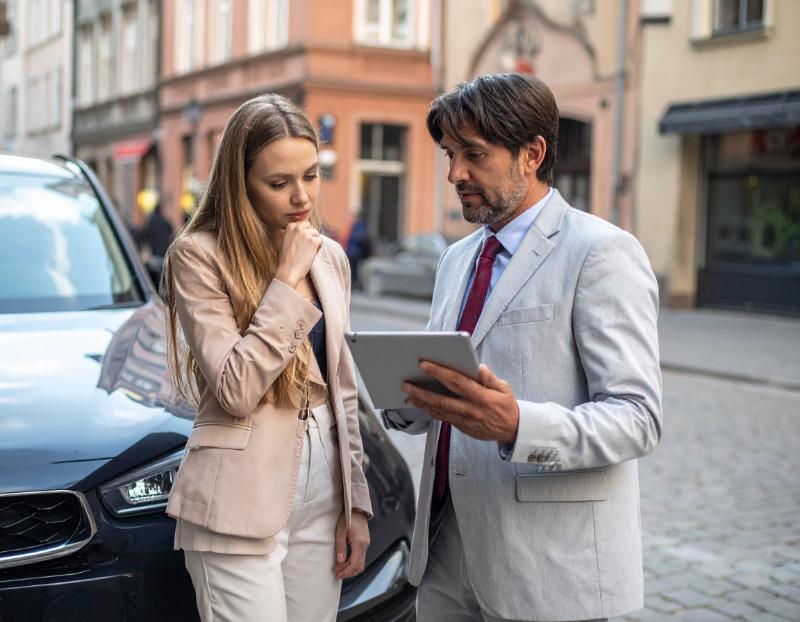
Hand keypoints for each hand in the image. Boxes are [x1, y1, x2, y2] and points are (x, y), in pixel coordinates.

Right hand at [274, 222, 322, 287]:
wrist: (288, 271)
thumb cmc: (286, 259)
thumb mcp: (283, 241)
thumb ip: (291, 233)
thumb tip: (299, 226)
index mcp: (290, 227)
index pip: (303, 224)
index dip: (304, 234)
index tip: (301, 243)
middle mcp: (298, 228)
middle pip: (310, 227)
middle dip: (310, 235)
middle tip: (306, 247)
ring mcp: (306, 234)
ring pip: (316, 233)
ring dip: (315, 242)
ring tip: (308, 251)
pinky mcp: (313, 242)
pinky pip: (320, 241)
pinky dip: (318, 248)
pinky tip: (311, 254)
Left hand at [333, 510, 369, 579]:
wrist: (356, 509)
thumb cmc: (347, 518)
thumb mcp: (340, 532)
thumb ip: (341, 546)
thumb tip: (340, 561)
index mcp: (359, 543)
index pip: (354, 564)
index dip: (346, 572)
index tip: (337, 574)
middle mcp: (365, 545)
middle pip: (359, 566)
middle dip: (347, 572)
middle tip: (336, 573)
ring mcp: (366, 544)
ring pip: (360, 563)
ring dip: (350, 568)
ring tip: (339, 568)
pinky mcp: (365, 543)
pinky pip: (361, 557)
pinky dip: (353, 562)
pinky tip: (344, 561)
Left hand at [402, 362, 519, 442]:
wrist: (512, 430)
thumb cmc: (506, 405)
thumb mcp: (504, 388)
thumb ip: (489, 378)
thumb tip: (478, 367)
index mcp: (481, 397)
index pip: (456, 382)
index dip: (439, 372)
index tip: (424, 364)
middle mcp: (470, 409)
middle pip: (441, 399)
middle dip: (421, 391)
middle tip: (406, 383)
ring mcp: (465, 421)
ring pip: (439, 411)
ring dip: (421, 402)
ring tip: (407, 393)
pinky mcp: (462, 427)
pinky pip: (443, 418)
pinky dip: (430, 411)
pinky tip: (420, 404)